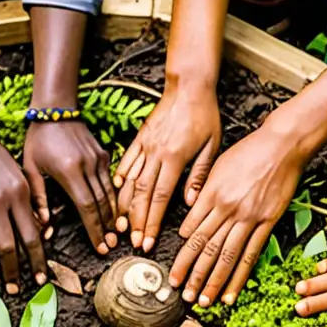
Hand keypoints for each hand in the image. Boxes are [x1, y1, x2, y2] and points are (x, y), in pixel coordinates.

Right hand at [0, 139, 46, 292]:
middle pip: (21, 243)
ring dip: (5, 270)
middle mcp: (8, 201)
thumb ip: (30, 204)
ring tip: (6, 285)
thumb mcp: (21, 178)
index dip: (39, 257)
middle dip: (25, 269)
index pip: (35, 232)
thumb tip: (43, 231)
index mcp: (24, 194)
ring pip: (0, 246)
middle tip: (27, 287)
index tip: (42, 275)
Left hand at [24, 121, 116, 254]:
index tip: (100, 246)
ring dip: (114, 214)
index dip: (94, 229)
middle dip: (107, 227)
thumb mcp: (31, 169)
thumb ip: (38, 198)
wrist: (55, 109)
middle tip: (111, 246)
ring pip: (111, 193)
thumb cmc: (38, 140)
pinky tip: (115, 212)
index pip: (86, 207)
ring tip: (116, 233)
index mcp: (69, 171)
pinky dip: (114, 198)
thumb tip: (44, 226)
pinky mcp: (103, 154)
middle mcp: (88, 165)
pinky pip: (111, 181)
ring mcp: (98, 159)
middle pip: (102, 203)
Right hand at [116, 86, 219, 251]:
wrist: (188, 85)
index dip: (151, 222)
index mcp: (175, 158)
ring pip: (129, 182)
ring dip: (124, 206)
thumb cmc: (204, 114)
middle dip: (135, 221)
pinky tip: (114, 194)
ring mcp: (144, 146)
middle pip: (141, 195)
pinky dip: (118, 179)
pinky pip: (125, 162)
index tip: (147, 240)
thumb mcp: (211, 146)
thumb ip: (199, 175)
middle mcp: (155, 154)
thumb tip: (190, 203)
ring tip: (120, 225)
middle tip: (132, 241)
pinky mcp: (139, 138)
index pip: (159, 198)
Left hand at [170, 127, 303, 305]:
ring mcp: (248, 217)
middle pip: (205, 248)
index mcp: (211, 195)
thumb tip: (188, 223)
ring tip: (203, 301)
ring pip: (225, 256)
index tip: (175, 273)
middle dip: (192, 275)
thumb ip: (202, 195)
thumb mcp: (217, 168)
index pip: (192, 233)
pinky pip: (250, 254)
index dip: (182, 257)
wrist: (281, 145)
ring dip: (213, 282)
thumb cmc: (248, 152)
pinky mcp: (267, 222)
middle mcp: (227, 208)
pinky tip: (232, 292)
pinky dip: (239, 276)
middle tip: (182, 294)